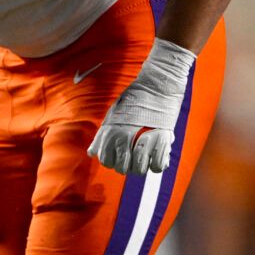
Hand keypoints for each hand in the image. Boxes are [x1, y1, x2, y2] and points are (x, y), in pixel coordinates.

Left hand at [87, 38, 196, 174]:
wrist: (157, 84)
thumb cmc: (134, 99)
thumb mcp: (113, 115)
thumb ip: (101, 136)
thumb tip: (91, 153)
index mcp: (111, 131)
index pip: (106, 161)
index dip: (113, 161)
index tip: (121, 155)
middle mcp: (124, 137)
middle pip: (122, 168)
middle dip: (127, 166)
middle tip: (134, 157)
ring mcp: (143, 139)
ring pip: (139, 170)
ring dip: (142, 167)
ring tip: (146, 157)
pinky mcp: (162, 139)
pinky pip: (158, 166)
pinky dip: (158, 165)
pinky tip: (157, 157)